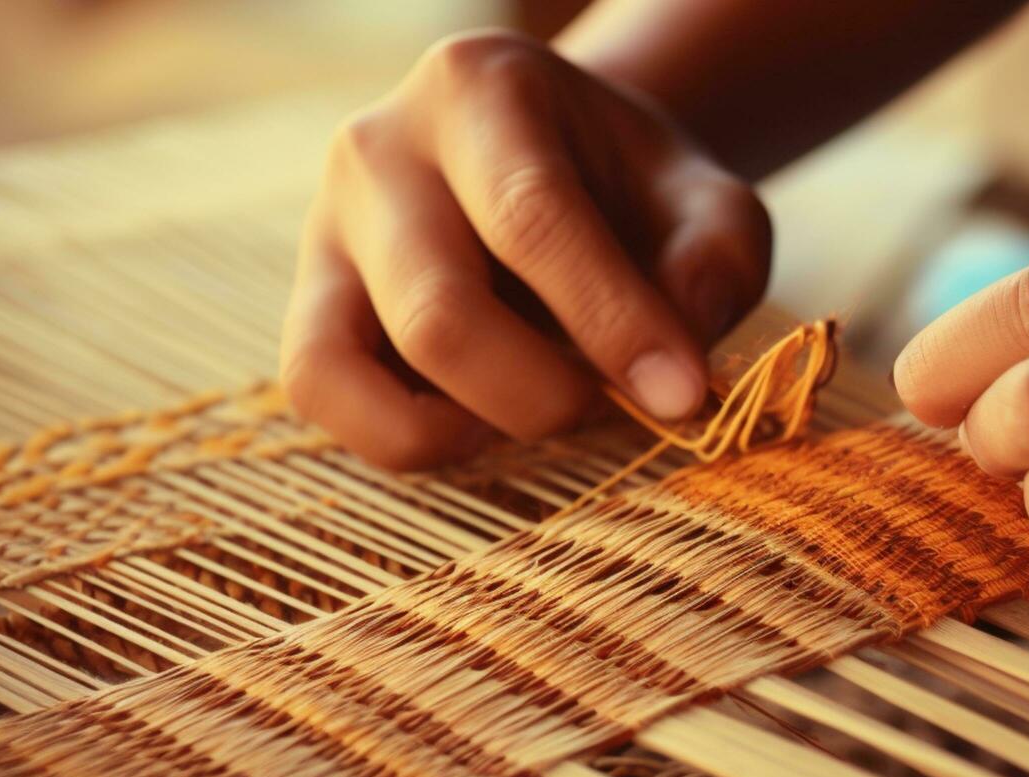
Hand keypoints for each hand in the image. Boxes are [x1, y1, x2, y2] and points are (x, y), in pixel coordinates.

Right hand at [281, 30, 770, 468]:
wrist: (574, 171)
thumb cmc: (641, 192)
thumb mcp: (711, 203)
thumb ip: (718, 265)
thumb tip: (671, 375)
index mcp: (481, 87)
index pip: (531, 215)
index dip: (610, 320)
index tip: (679, 395)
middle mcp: (379, 147)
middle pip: (439, 311)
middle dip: (544, 395)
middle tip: (614, 405)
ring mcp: (328, 229)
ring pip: (351, 362)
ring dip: (472, 422)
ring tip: (549, 408)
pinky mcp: (311, 304)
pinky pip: (319, 391)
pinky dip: (403, 438)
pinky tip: (483, 424)